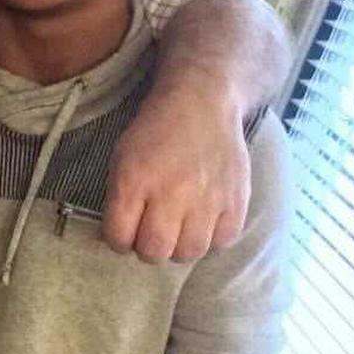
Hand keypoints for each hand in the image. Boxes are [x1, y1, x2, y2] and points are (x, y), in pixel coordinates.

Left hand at [104, 79, 249, 262]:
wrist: (202, 100)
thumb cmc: (157, 129)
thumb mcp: (122, 156)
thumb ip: (120, 198)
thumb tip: (122, 239)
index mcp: (135, 179)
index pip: (119, 238)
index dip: (118, 238)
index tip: (124, 230)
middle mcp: (171, 193)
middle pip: (154, 252)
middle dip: (148, 247)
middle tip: (152, 231)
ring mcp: (207, 198)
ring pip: (189, 253)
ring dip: (179, 246)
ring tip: (178, 228)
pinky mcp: (236, 200)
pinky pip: (221, 242)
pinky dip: (211, 237)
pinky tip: (204, 220)